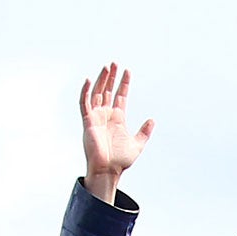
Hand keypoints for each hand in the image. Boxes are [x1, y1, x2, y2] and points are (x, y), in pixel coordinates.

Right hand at [80, 63, 153, 199]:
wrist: (108, 170)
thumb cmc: (120, 160)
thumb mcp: (137, 144)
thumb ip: (144, 132)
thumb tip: (152, 120)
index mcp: (118, 118)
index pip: (120, 96)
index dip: (124, 83)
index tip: (128, 71)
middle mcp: (106, 115)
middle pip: (108, 91)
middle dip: (111, 77)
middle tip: (115, 63)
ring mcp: (96, 117)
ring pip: (97, 93)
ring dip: (101, 80)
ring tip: (107, 67)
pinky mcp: (88, 121)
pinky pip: (84, 103)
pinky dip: (85, 92)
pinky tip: (88, 80)